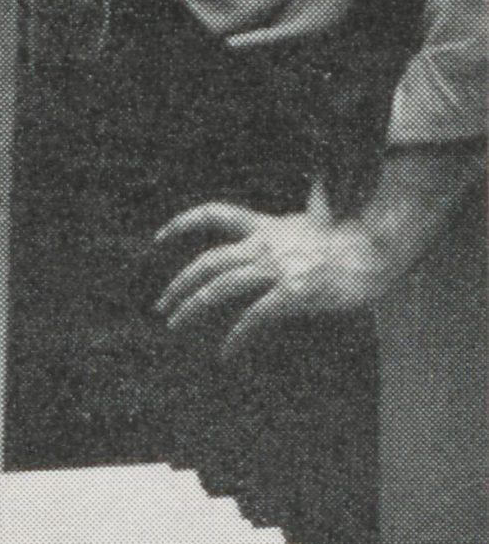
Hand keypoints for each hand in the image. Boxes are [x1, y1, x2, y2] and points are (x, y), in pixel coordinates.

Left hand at [153, 195, 391, 358]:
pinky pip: (256, 316)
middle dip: (179, 283)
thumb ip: (302, 213)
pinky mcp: (297, 292)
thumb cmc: (355, 236)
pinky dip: (238, 335)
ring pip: (222, 286)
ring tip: (174, 324)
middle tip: (160, 304)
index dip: (182, 224)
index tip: (158, 238)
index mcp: (266, 226)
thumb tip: (308, 192)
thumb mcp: (319, 217)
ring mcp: (280, 268)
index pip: (214, 215)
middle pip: (209, 261)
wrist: (384, 246)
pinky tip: (227, 351)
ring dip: (192, 306)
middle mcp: (266, 244)